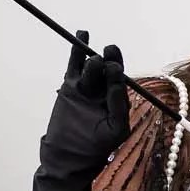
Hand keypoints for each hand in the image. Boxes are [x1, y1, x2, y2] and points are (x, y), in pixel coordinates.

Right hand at [39, 32, 130, 180]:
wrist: (68, 156)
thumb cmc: (96, 147)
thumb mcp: (115, 129)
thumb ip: (118, 106)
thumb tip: (118, 84)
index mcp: (119, 101)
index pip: (121, 80)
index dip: (119, 70)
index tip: (114, 65)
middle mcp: (104, 92)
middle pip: (108, 69)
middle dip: (111, 60)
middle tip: (109, 50)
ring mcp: (87, 88)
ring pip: (92, 66)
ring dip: (94, 57)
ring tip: (95, 58)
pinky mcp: (71, 87)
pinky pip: (75, 66)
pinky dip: (77, 51)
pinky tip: (81, 34)